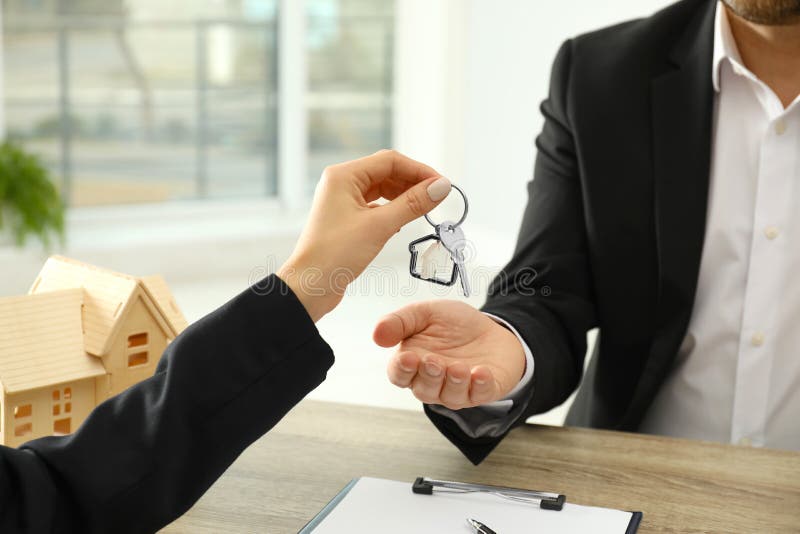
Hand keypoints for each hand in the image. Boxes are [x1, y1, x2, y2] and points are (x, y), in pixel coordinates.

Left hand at [278, 150, 450, 321]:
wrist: (309, 286)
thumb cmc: (334, 254)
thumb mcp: (379, 226)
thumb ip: (412, 204)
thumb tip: (440, 187)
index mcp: (343, 176)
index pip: (390, 161)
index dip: (419, 170)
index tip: (441, 184)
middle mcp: (341, 184)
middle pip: (386, 172)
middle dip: (413, 182)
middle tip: (437, 196)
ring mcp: (342, 201)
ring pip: (381, 189)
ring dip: (404, 196)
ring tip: (424, 208)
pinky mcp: (346, 219)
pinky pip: (375, 206)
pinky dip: (393, 210)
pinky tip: (404, 220)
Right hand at [373, 300, 526, 409]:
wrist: (490, 326)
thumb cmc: (454, 324)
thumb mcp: (425, 313)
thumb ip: (400, 322)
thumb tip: (377, 335)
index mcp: (413, 363)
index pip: (399, 375)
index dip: (401, 369)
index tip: (407, 357)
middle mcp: (433, 381)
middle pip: (423, 390)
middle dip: (428, 377)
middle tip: (434, 361)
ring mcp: (458, 389)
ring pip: (450, 397)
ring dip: (453, 383)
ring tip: (458, 367)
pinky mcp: (483, 390)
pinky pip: (480, 395)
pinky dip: (480, 386)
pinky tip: (481, 372)